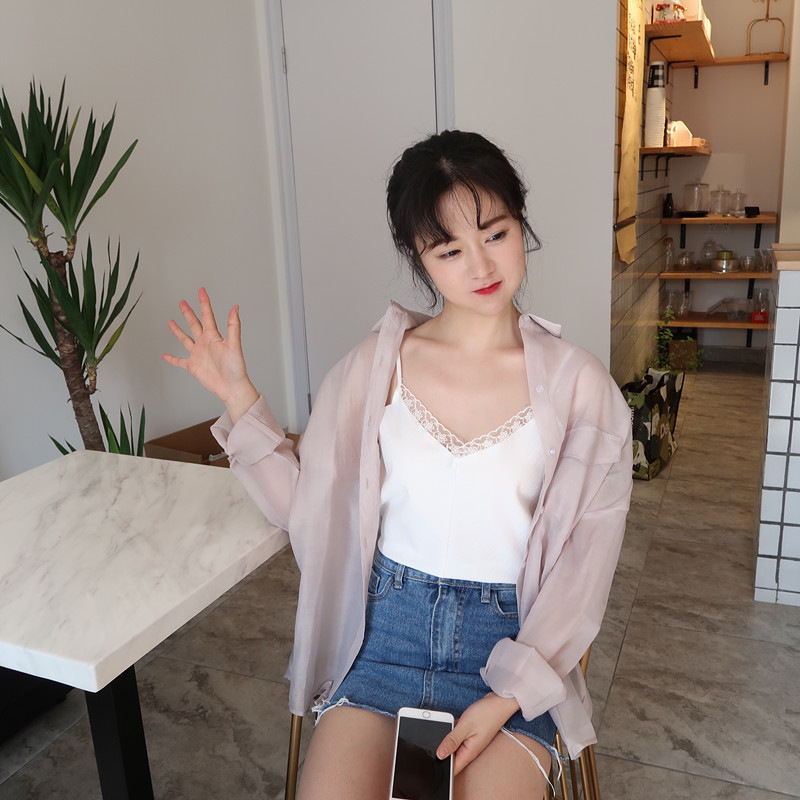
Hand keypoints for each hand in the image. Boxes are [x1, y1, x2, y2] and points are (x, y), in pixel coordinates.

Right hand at [162, 287, 258, 422]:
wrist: (232, 386)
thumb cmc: (236, 367)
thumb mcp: (234, 344)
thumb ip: (233, 326)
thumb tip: (235, 307)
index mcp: (214, 336)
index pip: (207, 316)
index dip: (204, 303)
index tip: (201, 290)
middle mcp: (205, 343)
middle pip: (194, 325)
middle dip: (188, 313)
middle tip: (182, 302)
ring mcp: (198, 354)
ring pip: (185, 340)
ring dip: (178, 331)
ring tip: (171, 322)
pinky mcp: (193, 366)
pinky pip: (179, 361)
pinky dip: (172, 359)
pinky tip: (164, 355)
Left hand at [436, 693, 519, 775]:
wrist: (499, 701)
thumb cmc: (487, 713)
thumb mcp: (466, 726)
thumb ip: (452, 740)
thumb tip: (440, 755)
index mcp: (469, 752)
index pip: (453, 768)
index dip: (442, 769)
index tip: (431, 764)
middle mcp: (469, 748)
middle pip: (451, 757)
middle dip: (440, 752)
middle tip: (430, 744)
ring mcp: (470, 740)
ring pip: (453, 744)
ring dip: (445, 740)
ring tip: (437, 728)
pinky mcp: (469, 732)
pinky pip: (456, 735)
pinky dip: (451, 731)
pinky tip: (446, 723)